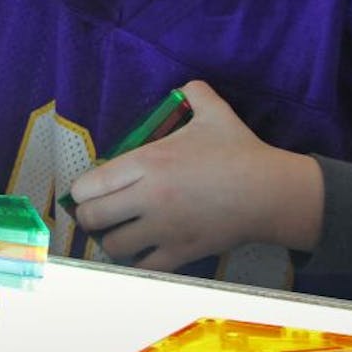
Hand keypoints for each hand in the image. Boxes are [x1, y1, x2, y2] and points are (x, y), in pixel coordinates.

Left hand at [69, 81, 322, 270]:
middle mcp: (147, 198)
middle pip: (91, 218)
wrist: (270, 192)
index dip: (82, 190)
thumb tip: (187, 85)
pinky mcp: (180, 252)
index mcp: (147, 163)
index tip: (90, 190)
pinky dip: (138, 261)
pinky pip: (143, 266)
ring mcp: (163, 229)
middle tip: (100, 213)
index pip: (88, 186)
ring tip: (121, 232)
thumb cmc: (239, 151)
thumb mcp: (215, 111)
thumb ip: (194, 92)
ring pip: (112, 246)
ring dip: (112, 240)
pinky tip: (144, 250)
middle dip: (89, 216)